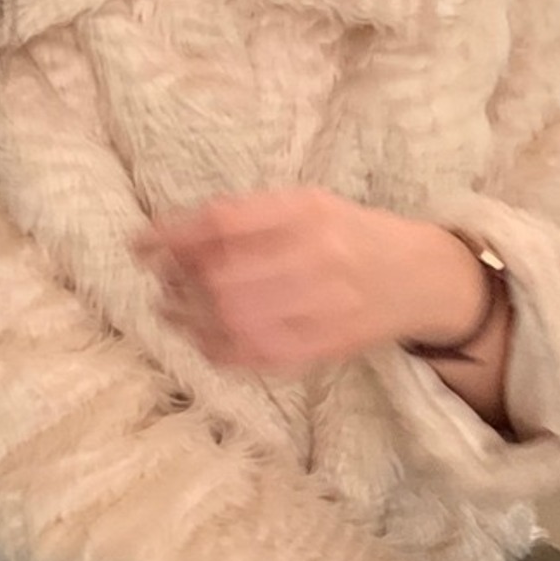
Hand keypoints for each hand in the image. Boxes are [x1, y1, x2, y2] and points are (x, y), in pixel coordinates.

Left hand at [131, 188, 480, 373]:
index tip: (139, 245)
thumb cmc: (352, 236)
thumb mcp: (309, 204)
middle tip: (158, 283)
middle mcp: (316, 257)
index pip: (224, 223)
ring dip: (189, 321)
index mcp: (308, 212)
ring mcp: (321, 307)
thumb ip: (249, 217)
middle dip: (178, 283)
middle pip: (223, 276)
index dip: (172, 236)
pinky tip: (200, 341)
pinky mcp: (323, 347)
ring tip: (169, 313)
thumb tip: (175, 236)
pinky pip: (257, 355)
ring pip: (235, 320)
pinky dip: (217, 351)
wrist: (420, 279)